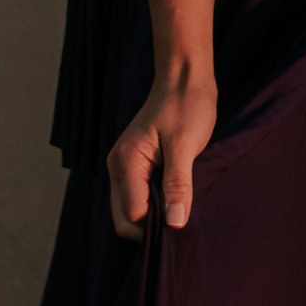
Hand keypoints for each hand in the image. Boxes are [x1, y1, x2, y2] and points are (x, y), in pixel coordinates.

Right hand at [107, 72, 217, 237]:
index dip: (156, 225)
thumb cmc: (186, 106)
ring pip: (130, 209)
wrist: (184, 78)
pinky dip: (155, 203)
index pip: (132, 214)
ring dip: (153, 216)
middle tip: (182, 219)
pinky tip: (175, 197)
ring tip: (181, 207)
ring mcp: (124, 166)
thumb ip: (178, 185)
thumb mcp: (186, 146)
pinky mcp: (135, 165)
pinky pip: (138, 196)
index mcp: (126, 162)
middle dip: (150, 227)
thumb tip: (174, 224)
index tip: (183, 220)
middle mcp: (118, 167)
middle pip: (124, 218)